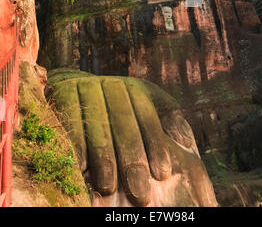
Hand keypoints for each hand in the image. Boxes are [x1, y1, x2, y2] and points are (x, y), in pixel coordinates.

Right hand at [46, 71, 216, 206]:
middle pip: (123, 123)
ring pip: (97, 125)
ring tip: (108, 187)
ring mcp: (85, 87)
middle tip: (139, 192)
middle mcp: (111, 85)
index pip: (148, 115)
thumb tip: (184, 140)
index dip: (155, 143)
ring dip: (103, 157)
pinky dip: (75, 143)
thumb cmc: (116, 106)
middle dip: (131, 158)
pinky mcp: (62, 92)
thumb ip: (166, 118)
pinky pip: (70, 121)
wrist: (73, 84)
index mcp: (134, 87)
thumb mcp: (144, 105)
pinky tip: (81, 166)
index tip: (162, 172)